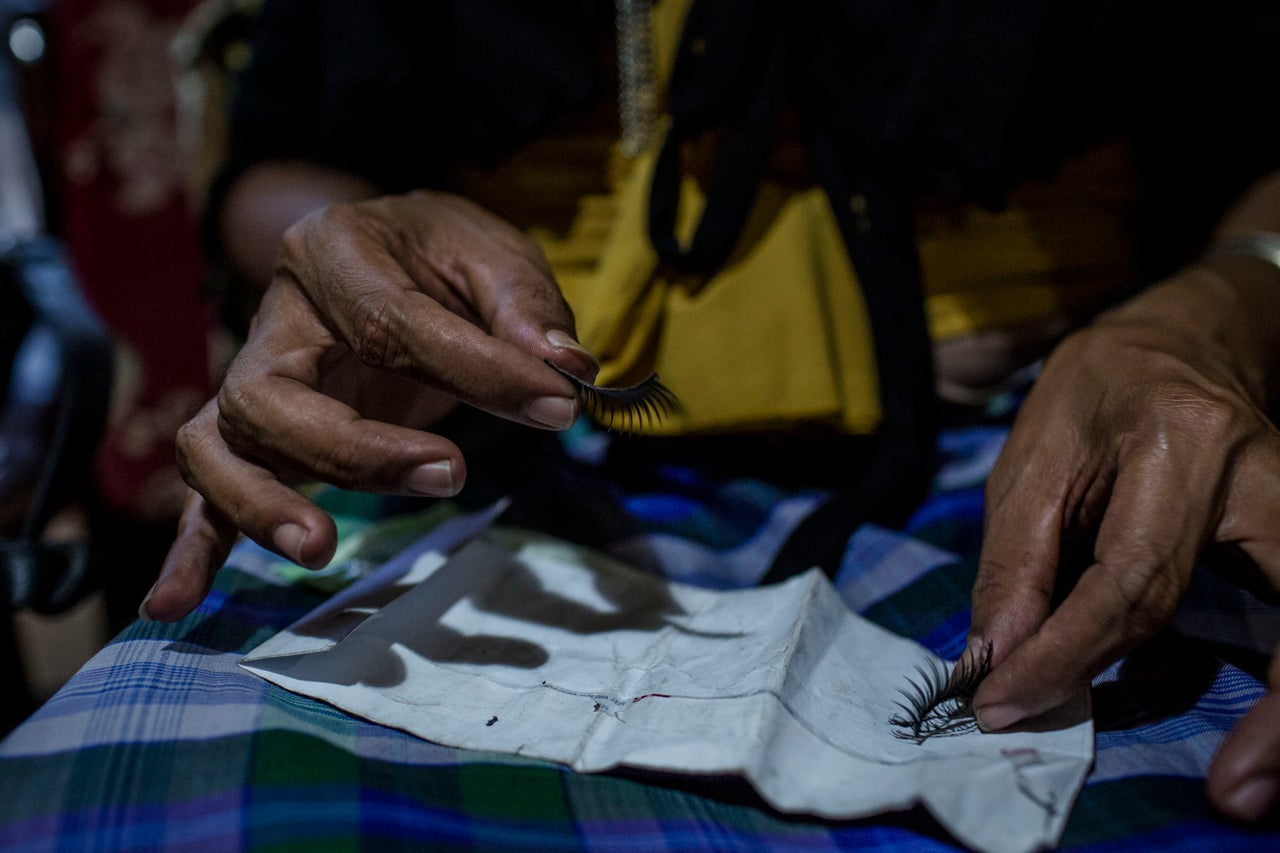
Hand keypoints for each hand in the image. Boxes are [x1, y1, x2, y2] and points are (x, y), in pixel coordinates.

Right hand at [143, 191, 597, 621]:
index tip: (559, 407)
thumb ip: (526, 310)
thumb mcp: (493, 254)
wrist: (390, 251)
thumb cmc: (442, 256)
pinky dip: (193, 549)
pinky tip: (172, 605)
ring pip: (221, 444)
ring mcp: (256, 380)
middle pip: (275, 395)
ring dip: (263, 502)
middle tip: (450, 474)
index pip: (393, 321)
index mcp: (334, 250)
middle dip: (359, 449)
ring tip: (319, 550)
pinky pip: (206, 491)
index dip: (479, 370)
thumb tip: (565, 370)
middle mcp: (277, 318)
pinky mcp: (255, 435)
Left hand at [968, 262, 1279, 819]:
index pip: (1130, 578)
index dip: (1065, 655)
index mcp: (1184, 439)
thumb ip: (1019, 559)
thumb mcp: (1034, 455)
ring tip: (1251, 786)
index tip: (1004, 707)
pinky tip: (1266, 744)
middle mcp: (1267, 476)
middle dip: (1227, 706)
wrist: (1181, 342)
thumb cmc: (1096, 392)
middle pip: (1259, 610)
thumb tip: (998, 659)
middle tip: (1222, 791)